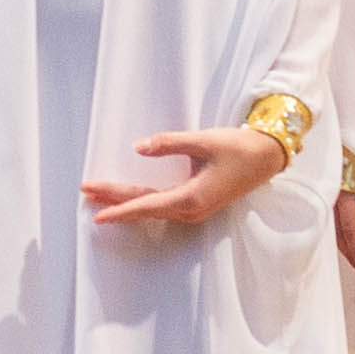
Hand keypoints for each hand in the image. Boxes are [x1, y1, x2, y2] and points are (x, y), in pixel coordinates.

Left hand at [83, 125, 287, 229]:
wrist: (267, 157)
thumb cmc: (239, 148)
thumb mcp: (204, 141)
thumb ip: (170, 144)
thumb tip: (140, 148)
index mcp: (192, 199)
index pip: (147, 205)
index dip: (120, 208)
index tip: (98, 213)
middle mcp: (191, 210)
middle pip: (145, 207)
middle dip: (115, 201)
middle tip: (87, 192)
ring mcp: (194, 210)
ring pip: (152, 208)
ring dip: (126, 202)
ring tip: (100, 197)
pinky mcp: (197, 204)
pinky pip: (162, 206)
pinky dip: (142, 202)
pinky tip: (130, 199)